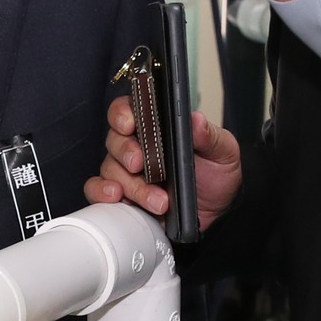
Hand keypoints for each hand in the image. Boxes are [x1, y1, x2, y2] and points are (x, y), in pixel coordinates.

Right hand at [85, 93, 241, 230]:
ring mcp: (126, 170)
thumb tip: (195, 120)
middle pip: (115, 139)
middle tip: (141, 164)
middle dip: (126, 152)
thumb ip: (210, 136)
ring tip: (159, 200)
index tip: (130, 124)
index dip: (123, 114)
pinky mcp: (123, 194)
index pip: (129, 108)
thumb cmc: (216, 175)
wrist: (217, 211)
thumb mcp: (222, 152)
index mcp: (157, 126)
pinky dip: (102, 192)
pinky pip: (98, 189)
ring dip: (132, 185)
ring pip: (110, 169)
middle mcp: (137, 145)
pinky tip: (117, 198)